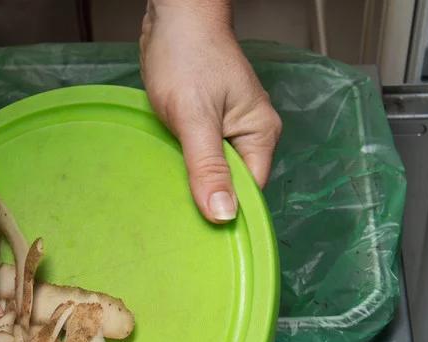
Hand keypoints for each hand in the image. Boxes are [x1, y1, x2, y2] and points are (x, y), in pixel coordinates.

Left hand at [139, 0, 281, 221]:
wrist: (173, 18)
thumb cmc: (188, 55)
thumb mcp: (195, 117)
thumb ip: (208, 166)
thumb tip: (223, 214)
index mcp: (260, 135)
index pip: (250, 193)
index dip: (227, 213)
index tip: (202, 235)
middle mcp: (248, 135)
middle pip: (232, 186)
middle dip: (207, 200)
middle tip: (179, 220)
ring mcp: (226, 130)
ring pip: (213, 173)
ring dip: (193, 184)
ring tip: (170, 199)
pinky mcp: (205, 125)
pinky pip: (198, 158)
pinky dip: (184, 167)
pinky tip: (167, 174)